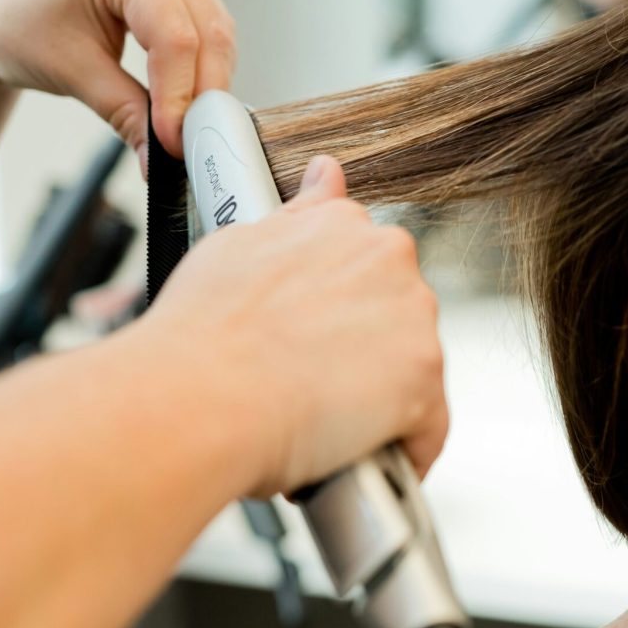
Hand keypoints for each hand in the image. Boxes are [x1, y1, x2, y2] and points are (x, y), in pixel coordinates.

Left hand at [0, 0, 235, 168]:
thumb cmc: (19, 22)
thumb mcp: (72, 72)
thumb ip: (126, 114)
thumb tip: (161, 158)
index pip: (175, 37)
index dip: (180, 96)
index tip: (173, 143)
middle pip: (209, 35)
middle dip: (202, 96)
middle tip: (190, 145)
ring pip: (217, 38)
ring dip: (208, 87)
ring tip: (187, 129)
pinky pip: (210, 37)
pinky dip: (203, 74)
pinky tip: (189, 103)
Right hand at [137, 155, 447, 496]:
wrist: (200, 395)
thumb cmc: (203, 329)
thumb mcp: (240, 243)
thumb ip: (300, 212)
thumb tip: (327, 172)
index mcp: (344, 223)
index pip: (366, 266)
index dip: (339, 311)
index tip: (316, 337)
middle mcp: (389, 257)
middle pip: (394, 314)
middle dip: (362, 349)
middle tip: (307, 380)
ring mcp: (413, 314)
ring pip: (412, 366)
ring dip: (379, 395)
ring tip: (322, 420)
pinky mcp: (425, 376)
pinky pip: (428, 423)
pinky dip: (401, 446)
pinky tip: (361, 456)